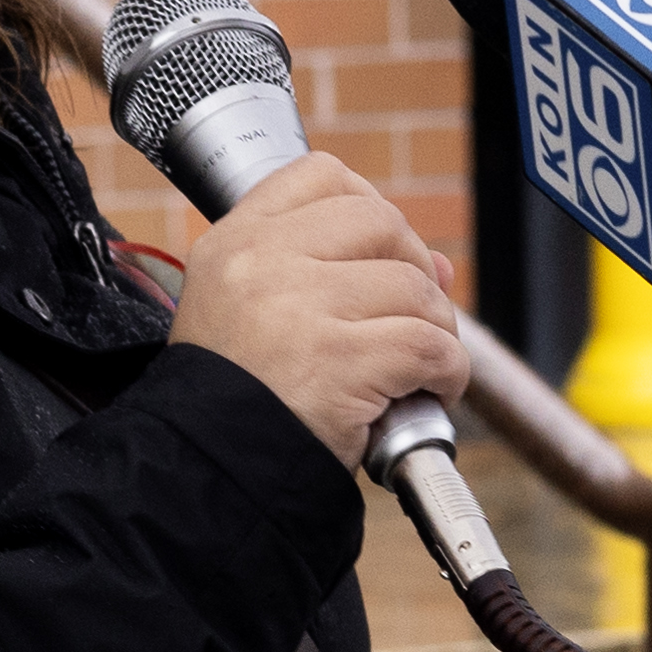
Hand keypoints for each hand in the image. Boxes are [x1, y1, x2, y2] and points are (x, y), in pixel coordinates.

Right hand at [168, 154, 466, 465]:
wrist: (203, 474)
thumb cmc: (232, 407)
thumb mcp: (253, 318)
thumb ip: (332, 275)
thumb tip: (436, 264)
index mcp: (234, 244)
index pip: (321, 176)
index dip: (370, 206)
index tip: (384, 253)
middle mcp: (262, 262)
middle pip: (379, 221)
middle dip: (414, 269)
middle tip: (411, 319)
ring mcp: (300, 307)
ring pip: (414, 286)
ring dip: (436, 330)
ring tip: (420, 370)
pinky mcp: (339, 360)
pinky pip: (428, 345)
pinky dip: (448, 371)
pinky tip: (430, 393)